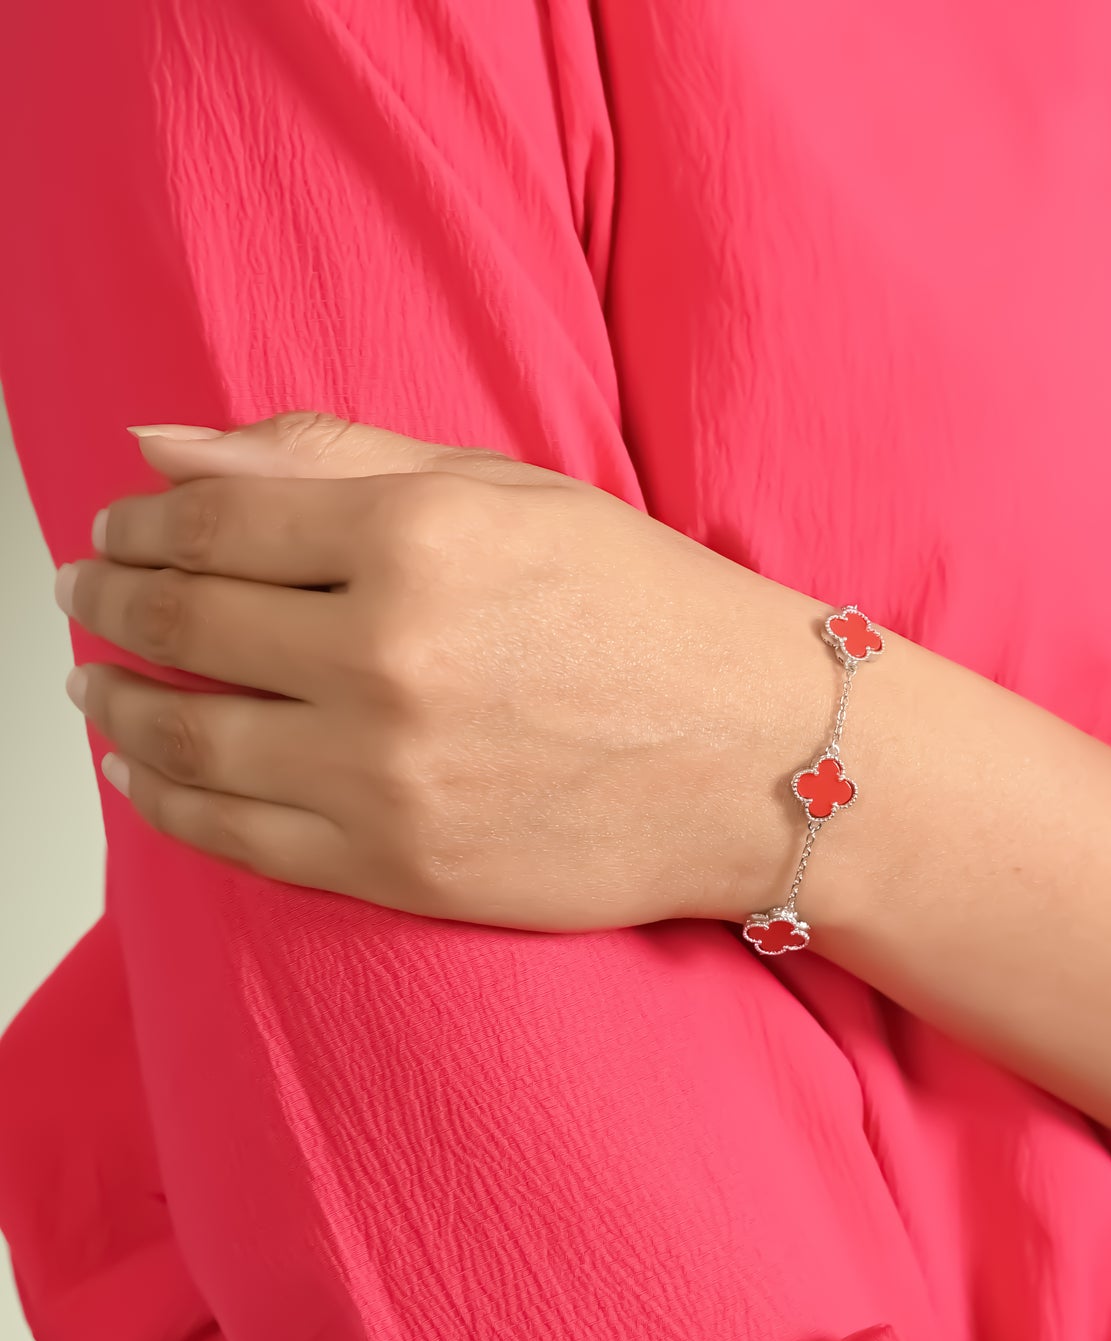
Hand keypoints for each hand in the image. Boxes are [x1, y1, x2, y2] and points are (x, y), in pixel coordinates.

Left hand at [57, 412, 831, 929]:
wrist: (768, 759)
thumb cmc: (656, 615)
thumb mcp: (512, 492)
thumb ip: (331, 456)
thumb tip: (161, 448)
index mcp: (420, 537)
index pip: (209, 522)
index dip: (139, 527)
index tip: (118, 532)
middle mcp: (390, 657)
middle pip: (180, 625)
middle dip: (109, 605)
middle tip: (90, 600)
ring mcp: (391, 775)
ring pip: (186, 741)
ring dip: (118, 708)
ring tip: (100, 689)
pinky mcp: (403, 870)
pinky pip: (235, 838)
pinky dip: (166, 804)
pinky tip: (147, 778)